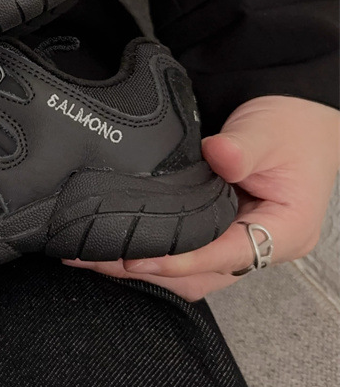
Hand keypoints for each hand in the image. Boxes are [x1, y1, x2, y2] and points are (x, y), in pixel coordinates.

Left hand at [63, 96, 339, 300]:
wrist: (289, 112)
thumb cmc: (288, 126)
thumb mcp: (267, 133)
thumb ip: (242, 148)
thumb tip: (218, 154)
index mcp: (286, 231)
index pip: (225, 256)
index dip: (179, 260)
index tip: (137, 258)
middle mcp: (261, 244)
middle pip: (200, 274)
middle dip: (148, 270)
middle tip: (98, 258)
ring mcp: (237, 240)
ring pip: (188, 271)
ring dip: (145, 267)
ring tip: (96, 256)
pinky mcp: (218, 231)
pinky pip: (184, 251)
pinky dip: (153, 251)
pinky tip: (119, 243)